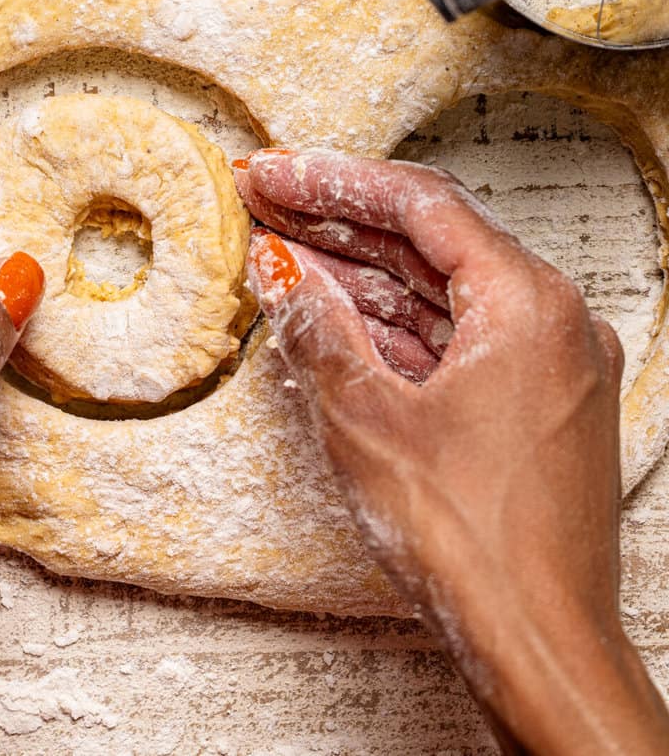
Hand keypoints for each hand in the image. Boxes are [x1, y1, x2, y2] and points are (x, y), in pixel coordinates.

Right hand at [235, 149, 668, 755]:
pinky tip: (332, 318)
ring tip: (281, 251)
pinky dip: (394, 328)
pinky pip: (457, 341)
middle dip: (341, 223)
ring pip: (441, 293)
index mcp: (530, 302)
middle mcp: (554, 321)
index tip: (272, 173)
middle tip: (266, 197)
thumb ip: (318, 326)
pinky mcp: (536, 409)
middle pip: (432, 242)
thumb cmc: (477, 544)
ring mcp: (550, 366)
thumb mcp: (367, 420)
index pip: (421, 205)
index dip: (333, 182)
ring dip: (361, 275)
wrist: (540, 647)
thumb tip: (280, 266)